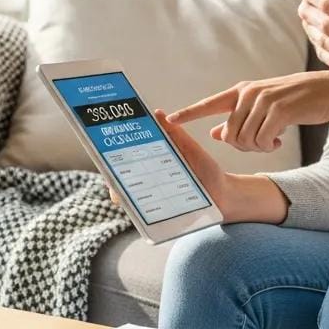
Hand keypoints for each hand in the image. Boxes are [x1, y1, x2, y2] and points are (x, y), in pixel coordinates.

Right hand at [108, 109, 230, 209]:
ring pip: (128, 198)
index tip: (104, 146)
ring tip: (117, 189)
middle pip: (121, 179)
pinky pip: (143, 213)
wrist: (224, 194)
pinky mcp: (160, 215)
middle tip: (109, 169)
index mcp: (153, 164)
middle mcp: (148, 183)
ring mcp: (152, 200)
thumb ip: (174, 133)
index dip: (111, 154)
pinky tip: (132, 204)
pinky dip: (136, 209)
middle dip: (111, 174)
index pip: (126, 159)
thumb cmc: (206, 170)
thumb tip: (157, 113)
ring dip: (120, 193)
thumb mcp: (189, 149)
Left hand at [168, 72, 328, 152]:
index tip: (169, 120)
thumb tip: (214, 133)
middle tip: (262, 144)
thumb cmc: (293, 102)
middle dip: (243, 146)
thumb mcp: (264, 107)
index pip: (209, 104)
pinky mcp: (279, 110)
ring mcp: (264, 100)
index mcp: (242, 91)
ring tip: (272, 140)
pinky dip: (270, 146)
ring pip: (246, 139)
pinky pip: (263, 140)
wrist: (326, 92)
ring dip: (258, 147)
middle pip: (230, 134)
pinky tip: (280, 139)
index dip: (189, 113)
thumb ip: (239, 118)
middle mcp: (249, 93)